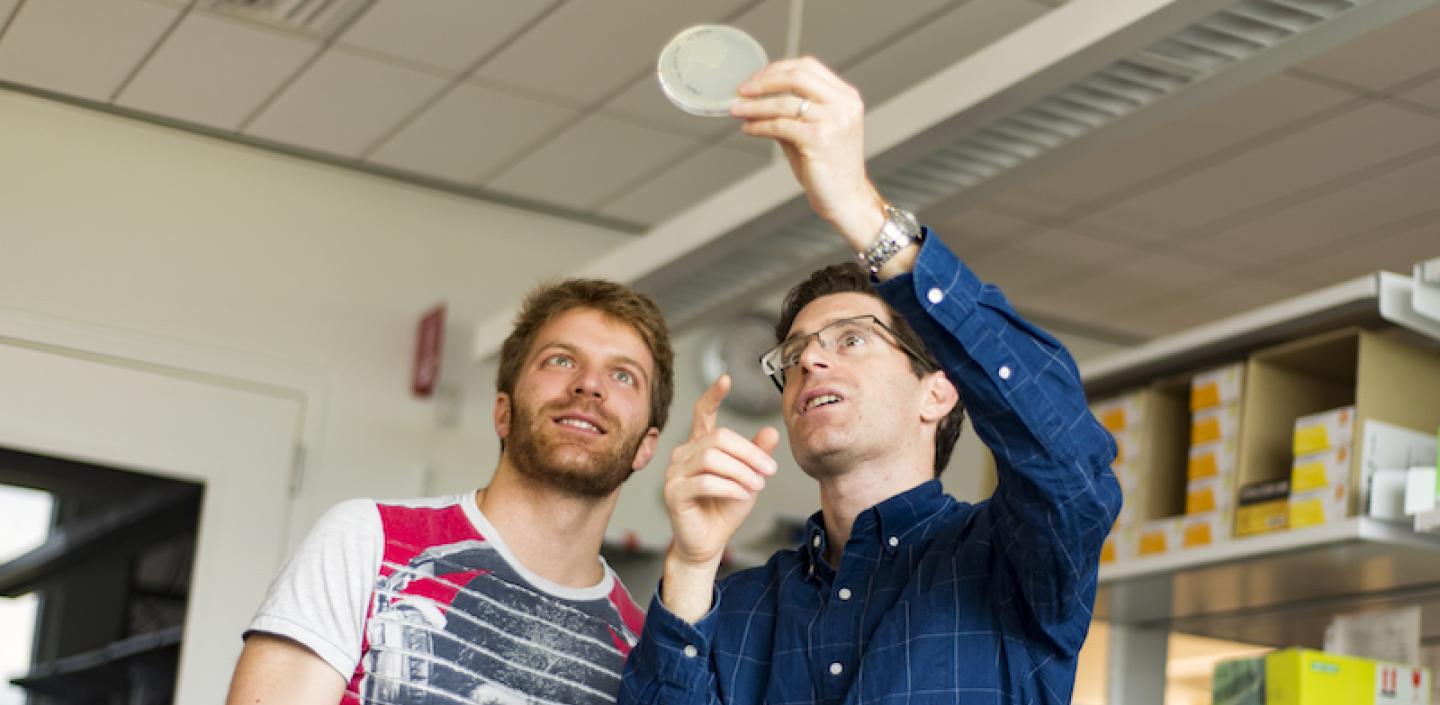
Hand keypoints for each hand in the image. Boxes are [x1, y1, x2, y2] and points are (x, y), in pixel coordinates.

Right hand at [664, 374, 780, 569]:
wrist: (708, 544)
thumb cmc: (724, 510)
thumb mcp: (748, 479)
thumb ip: (756, 456)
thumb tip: (771, 432)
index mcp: (699, 447)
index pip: (703, 414)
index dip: (713, 396)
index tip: (726, 379)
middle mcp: (683, 455)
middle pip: (718, 438)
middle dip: (748, 453)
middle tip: (769, 471)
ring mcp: (674, 473)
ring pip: (711, 458)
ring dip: (741, 471)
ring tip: (756, 486)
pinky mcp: (673, 493)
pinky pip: (704, 481)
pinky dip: (729, 487)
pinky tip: (742, 495)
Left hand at [731, 57, 885, 249]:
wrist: (846, 199)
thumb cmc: (828, 167)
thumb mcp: (812, 131)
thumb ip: (791, 112)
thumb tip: (755, 99)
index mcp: (846, 97)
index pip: (808, 67)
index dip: (777, 69)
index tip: (756, 79)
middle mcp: (843, 104)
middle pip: (797, 76)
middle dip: (764, 81)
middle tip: (742, 90)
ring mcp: (833, 120)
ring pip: (784, 103)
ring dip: (755, 106)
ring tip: (737, 110)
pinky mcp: (819, 139)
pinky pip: (780, 126)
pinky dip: (759, 125)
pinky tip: (748, 129)